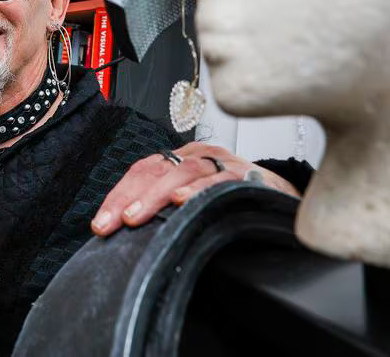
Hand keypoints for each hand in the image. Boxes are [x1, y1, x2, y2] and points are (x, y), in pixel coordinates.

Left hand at [90, 142, 300, 236]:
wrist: (289, 200)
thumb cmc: (238, 201)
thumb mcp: (197, 201)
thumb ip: (167, 209)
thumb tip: (127, 232)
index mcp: (184, 159)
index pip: (143, 170)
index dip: (118, 195)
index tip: (101, 223)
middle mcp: (201, 157)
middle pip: (156, 169)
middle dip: (127, 198)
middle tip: (109, 225)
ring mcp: (225, 163)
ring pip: (182, 172)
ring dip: (154, 196)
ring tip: (135, 218)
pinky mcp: (248, 176)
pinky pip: (220, 180)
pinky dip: (198, 190)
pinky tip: (181, 203)